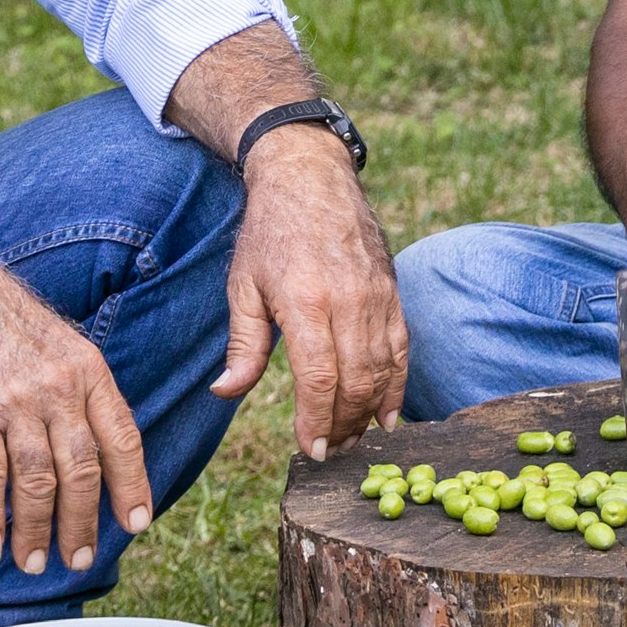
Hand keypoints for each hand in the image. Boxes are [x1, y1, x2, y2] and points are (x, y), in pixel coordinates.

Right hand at [0, 239, 152, 580]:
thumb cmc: (13, 330)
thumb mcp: (68, 350)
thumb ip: (87, 399)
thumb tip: (108, 459)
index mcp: (90, 373)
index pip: (122, 439)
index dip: (132, 485)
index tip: (136, 524)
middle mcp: (58, 389)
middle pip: (80, 469)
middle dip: (82, 523)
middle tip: (79, 559)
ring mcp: (15, 402)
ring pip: (36, 480)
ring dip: (36, 529)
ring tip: (34, 563)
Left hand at [218, 135, 404, 460]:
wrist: (311, 177)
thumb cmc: (270, 232)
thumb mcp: (242, 285)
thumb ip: (242, 344)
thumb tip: (225, 393)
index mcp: (306, 302)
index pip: (319, 378)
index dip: (316, 420)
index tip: (311, 449)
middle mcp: (348, 301)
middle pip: (356, 382)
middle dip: (344, 424)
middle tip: (331, 449)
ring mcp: (377, 296)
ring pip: (382, 370)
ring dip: (368, 411)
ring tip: (353, 437)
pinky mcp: (393, 291)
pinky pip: (401, 348)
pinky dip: (398, 385)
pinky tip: (387, 413)